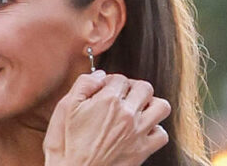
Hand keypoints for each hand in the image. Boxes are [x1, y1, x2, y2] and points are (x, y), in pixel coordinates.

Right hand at [43, 71, 170, 165]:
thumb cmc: (66, 142)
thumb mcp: (65, 107)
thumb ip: (83, 85)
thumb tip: (99, 75)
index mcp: (108, 101)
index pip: (120, 78)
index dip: (111, 81)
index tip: (104, 89)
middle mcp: (127, 114)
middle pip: (145, 87)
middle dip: (133, 88)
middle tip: (122, 96)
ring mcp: (138, 133)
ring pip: (161, 107)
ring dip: (150, 104)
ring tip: (136, 109)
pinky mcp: (143, 150)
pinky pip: (162, 134)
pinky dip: (154, 129)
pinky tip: (141, 130)